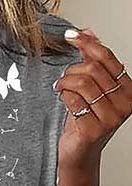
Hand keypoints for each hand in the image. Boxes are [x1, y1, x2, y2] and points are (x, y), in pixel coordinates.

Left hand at [54, 29, 131, 172]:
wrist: (78, 153)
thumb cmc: (85, 121)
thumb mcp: (91, 88)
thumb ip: (92, 61)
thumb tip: (89, 32)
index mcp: (128, 89)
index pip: (108, 58)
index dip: (87, 43)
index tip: (71, 35)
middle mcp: (125, 103)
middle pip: (93, 69)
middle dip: (72, 71)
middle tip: (64, 80)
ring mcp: (112, 117)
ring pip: (82, 83)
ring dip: (65, 83)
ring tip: (61, 89)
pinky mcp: (94, 129)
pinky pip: (73, 100)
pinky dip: (63, 97)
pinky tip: (63, 100)